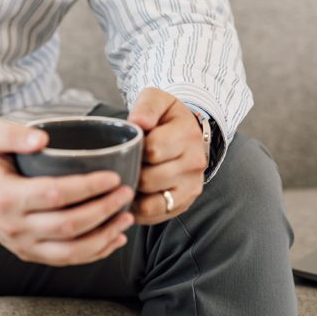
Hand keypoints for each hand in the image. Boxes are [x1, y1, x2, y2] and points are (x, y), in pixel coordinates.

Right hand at [0, 119, 134, 265]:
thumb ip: (14, 134)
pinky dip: (94, 253)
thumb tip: (42, 140)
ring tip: (127, 216)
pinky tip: (113, 238)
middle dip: (103, 211)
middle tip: (126, 192)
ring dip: (104, 236)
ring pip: (71, 251)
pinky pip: (66, 260)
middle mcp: (13, 226)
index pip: (53, 195)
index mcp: (4, 196)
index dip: (86, 187)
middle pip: (67, 226)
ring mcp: (21, 244)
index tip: (111, 176)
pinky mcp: (28, 253)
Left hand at [127, 89, 207, 224]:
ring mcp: (191, 187)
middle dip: (131, 171)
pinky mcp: (184, 203)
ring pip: (152, 203)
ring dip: (133, 194)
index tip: (128, 144)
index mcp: (187, 135)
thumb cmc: (165, 116)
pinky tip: (131, 196)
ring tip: (124, 180)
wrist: (185, 132)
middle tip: (121, 163)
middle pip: (149, 179)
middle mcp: (194, 163)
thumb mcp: (156, 100)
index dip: (133, 149)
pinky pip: (156, 216)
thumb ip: (146, 107)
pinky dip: (139, 210)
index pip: (152, 150)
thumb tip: (138, 123)